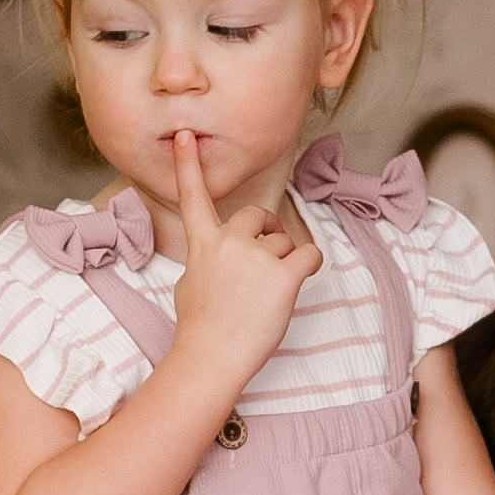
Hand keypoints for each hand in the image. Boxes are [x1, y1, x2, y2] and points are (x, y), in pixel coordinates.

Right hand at [167, 130, 320, 379]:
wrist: (211, 357)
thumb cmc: (200, 326)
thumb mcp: (191, 282)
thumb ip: (208, 258)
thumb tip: (222, 257)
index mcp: (203, 243)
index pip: (193, 196)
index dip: (188, 164)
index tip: (186, 136)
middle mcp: (229, 243)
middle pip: (257, 216)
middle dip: (265, 234)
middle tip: (262, 264)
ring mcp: (256, 258)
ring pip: (284, 241)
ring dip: (283, 261)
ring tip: (266, 293)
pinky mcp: (283, 277)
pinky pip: (309, 255)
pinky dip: (309, 265)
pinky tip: (298, 280)